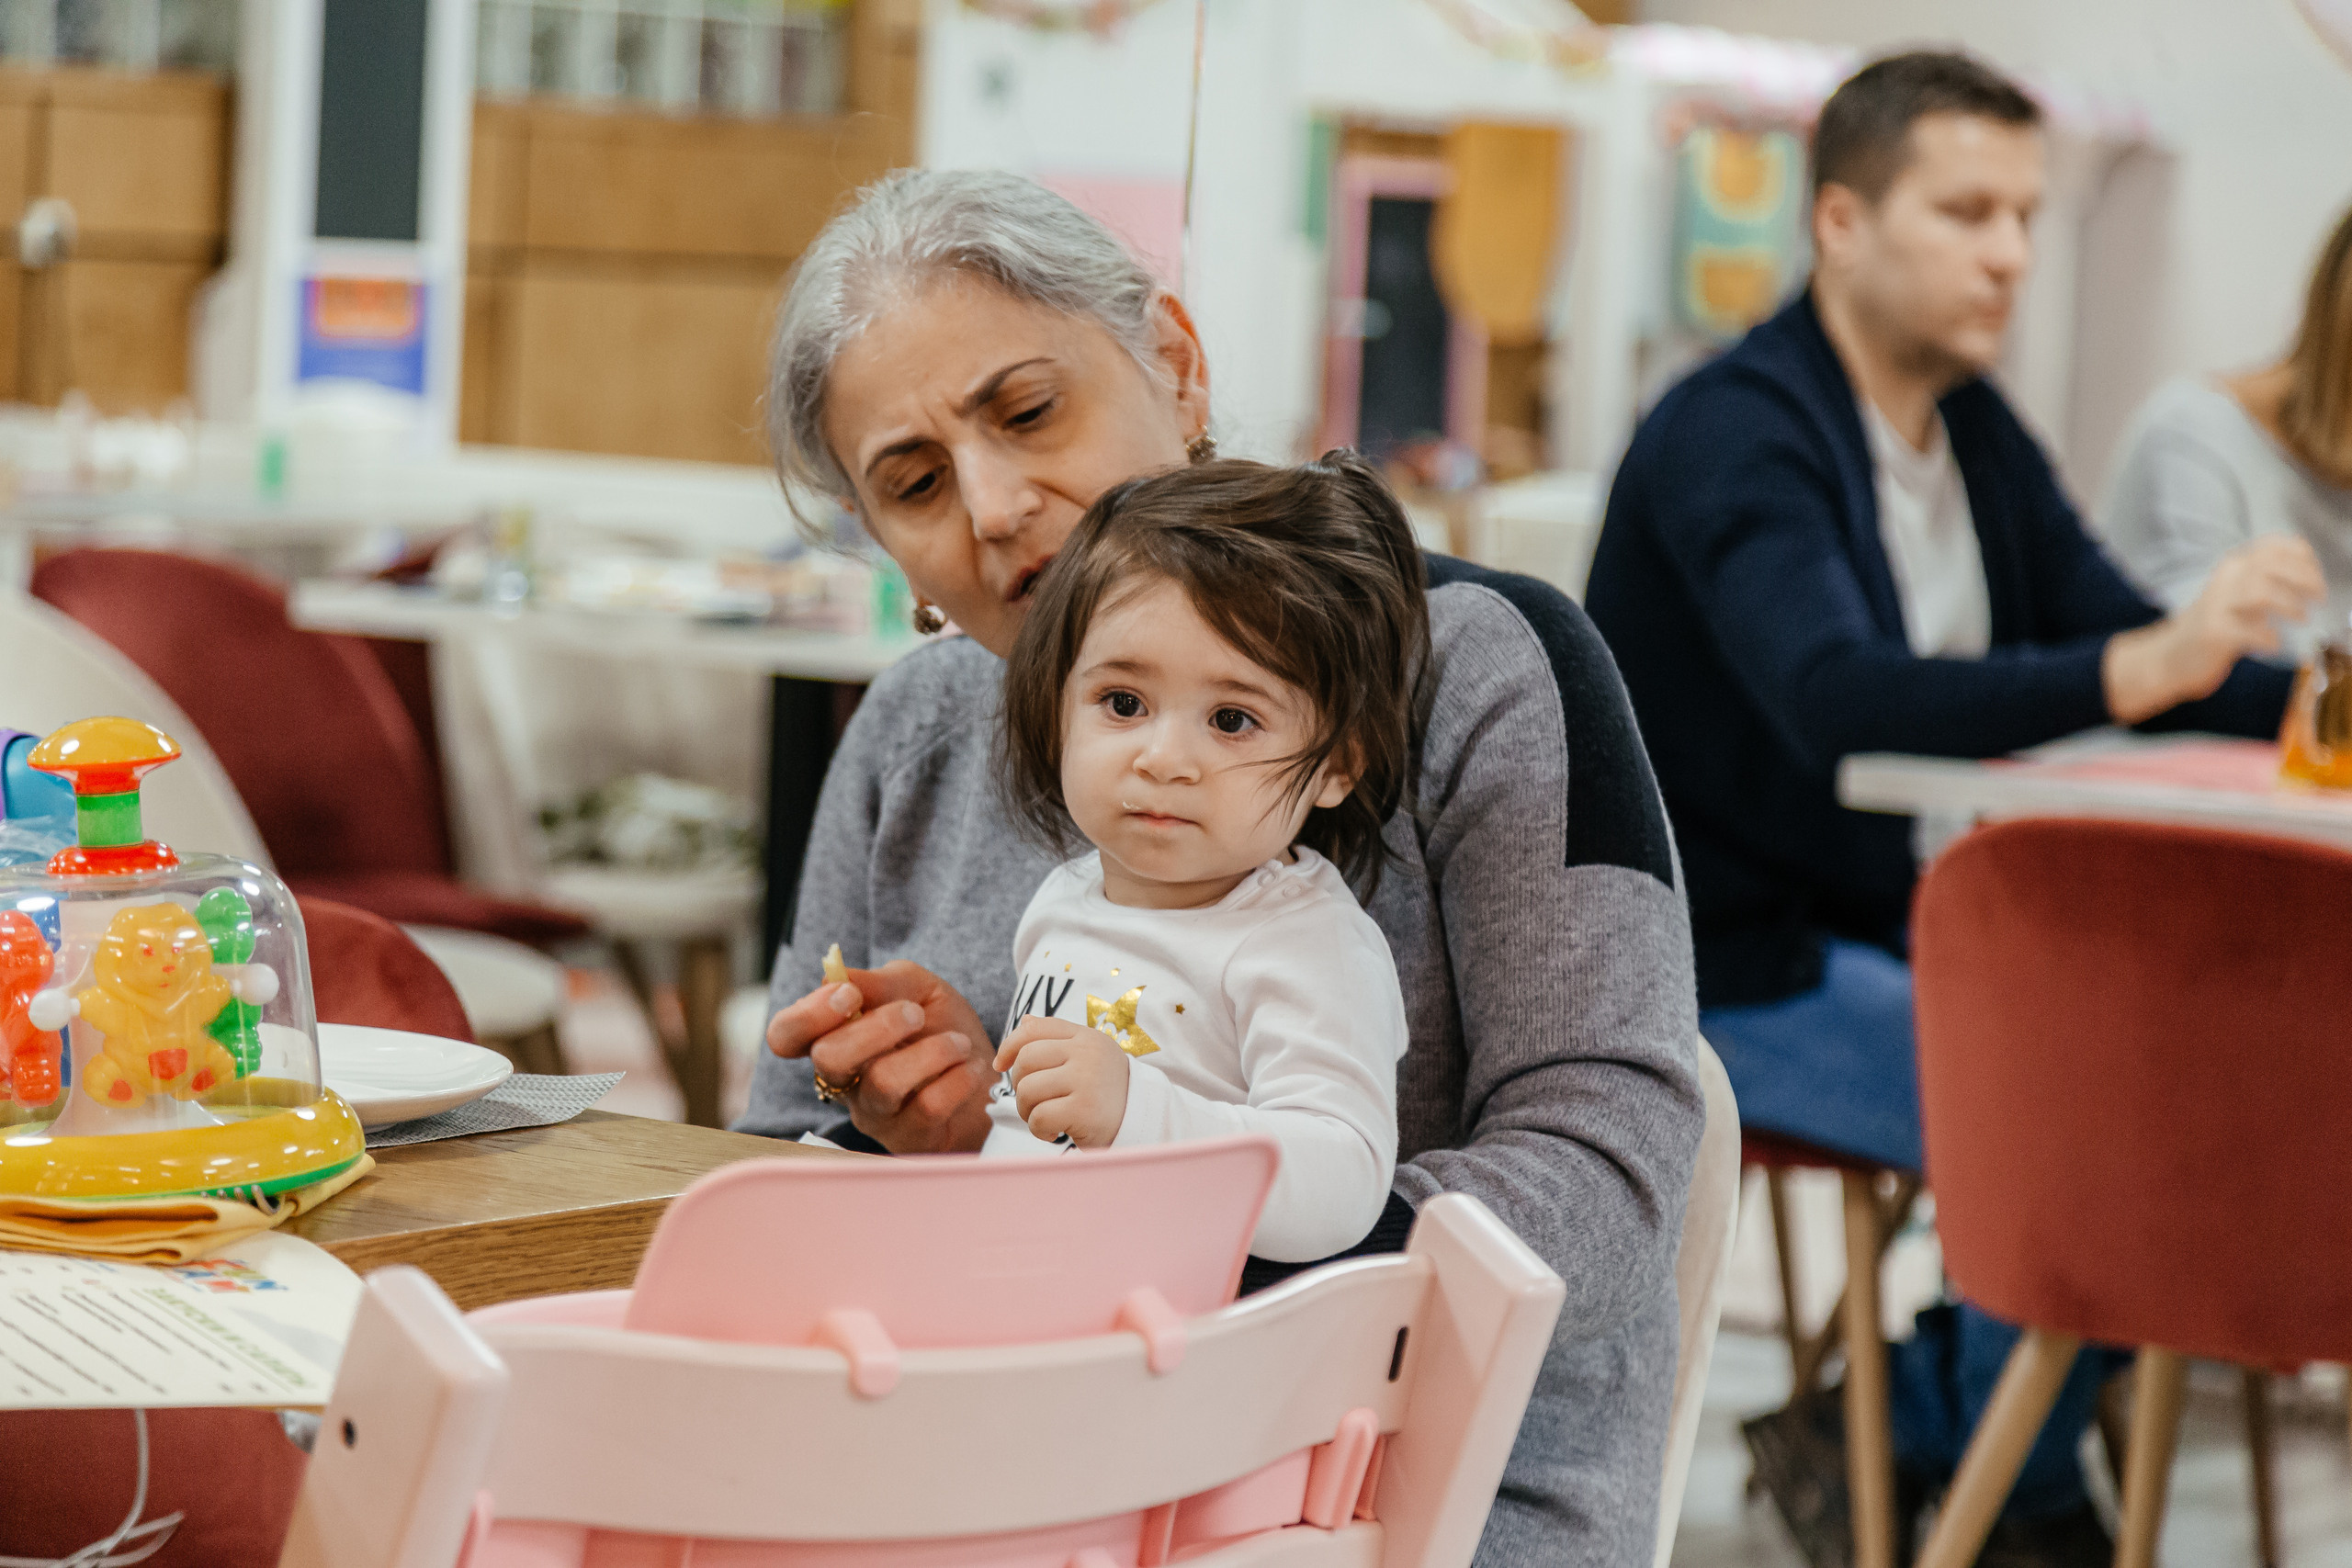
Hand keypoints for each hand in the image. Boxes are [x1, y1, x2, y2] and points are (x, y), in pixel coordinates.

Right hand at [765, 959, 993, 1152]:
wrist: (992, 1075)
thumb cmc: (942, 1028)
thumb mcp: (916, 988)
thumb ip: (880, 981)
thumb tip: (836, 974)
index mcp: (835, 1038)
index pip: (785, 1036)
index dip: (807, 1015)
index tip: (848, 994)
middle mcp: (844, 1080)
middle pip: (829, 1059)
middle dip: (876, 1027)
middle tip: (915, 1014)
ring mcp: (874, 1114)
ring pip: (883, 1083)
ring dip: (931, 1052)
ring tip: (958, 1042)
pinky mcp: (909, 1138)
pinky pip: (927, 1106)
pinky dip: (957, 1078)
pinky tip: (969, 1069)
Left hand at [992, 1017, 1131, 1147]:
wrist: (1141, 1123)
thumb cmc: (1106, 1092)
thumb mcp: (1087, 1057)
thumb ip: (1057, 1039)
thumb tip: (1023, 1021)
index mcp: (1086, 1037)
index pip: (1036, 1028)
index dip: (1010, 1045)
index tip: (1001, 1065)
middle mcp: (1087, 1053)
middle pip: (1026, 1060)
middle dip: (1019, 1084)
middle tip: (1033, 1102)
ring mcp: (1086, 1079)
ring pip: (1028, 1090)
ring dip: (1027, 1111)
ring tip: (1044, 1118)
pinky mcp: (1084, 1109)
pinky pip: (1039, 1117)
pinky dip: (1039, 1130)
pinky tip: (1054, 1132)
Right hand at [2104, 536, 2324, 723]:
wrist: (2168, 657)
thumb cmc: (2213, 627)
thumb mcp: (2239, 595)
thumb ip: (2266, 581)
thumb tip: (2309, 575)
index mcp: (2234, 567)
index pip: (2274, 546)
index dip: (2303, 557)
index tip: (2316, 576)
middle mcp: (2224, 580)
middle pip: (2271, 565)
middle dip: (2304, 579)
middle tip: (2318, 597)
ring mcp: (2216, 606)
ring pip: (2261, 592)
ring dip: (2289, 605)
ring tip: (2301, 619)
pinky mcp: (2211, 633)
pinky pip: (2249, 631)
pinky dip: (2269, 638)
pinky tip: (2273, 643)